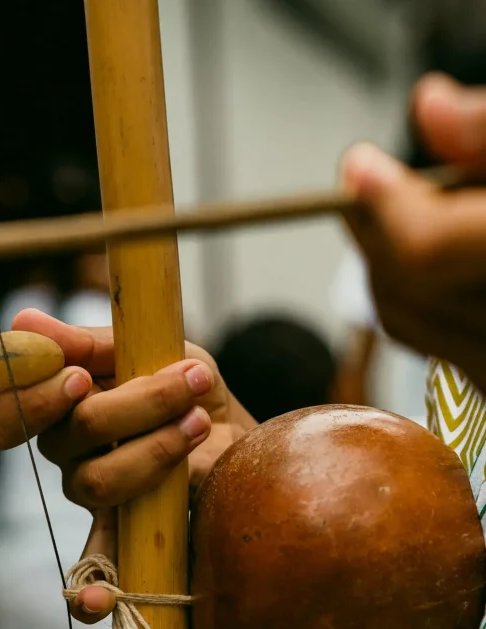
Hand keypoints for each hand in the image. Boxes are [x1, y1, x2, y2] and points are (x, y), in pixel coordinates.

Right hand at [0, 308, 255, 620]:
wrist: (242, 435)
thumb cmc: (190, 387)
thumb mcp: (152, 350)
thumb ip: (91, 342)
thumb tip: (22, 321)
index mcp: (64, 410)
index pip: (5, 415)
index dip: (31, 397)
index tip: (82, 376)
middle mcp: (70, 457)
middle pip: (66, 440)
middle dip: (130, 407)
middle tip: (181, 382)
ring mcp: (97, 498)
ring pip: (96, 482)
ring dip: (156, 448)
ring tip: (201, 421)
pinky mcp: (130, 535)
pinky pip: (97, 571)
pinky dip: (91, 595)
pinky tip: (94, 608)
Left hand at [340, 74, 485, 392]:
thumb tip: (430, 107)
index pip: (429, 251)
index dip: (386, 205)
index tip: (360, 164)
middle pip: (407, 288)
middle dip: (376, 230)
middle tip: (369, 180)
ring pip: (409, 321)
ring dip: (390, 264)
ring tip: (402, 210)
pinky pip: (436, 345)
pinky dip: (421, 298)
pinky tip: (443, 259)